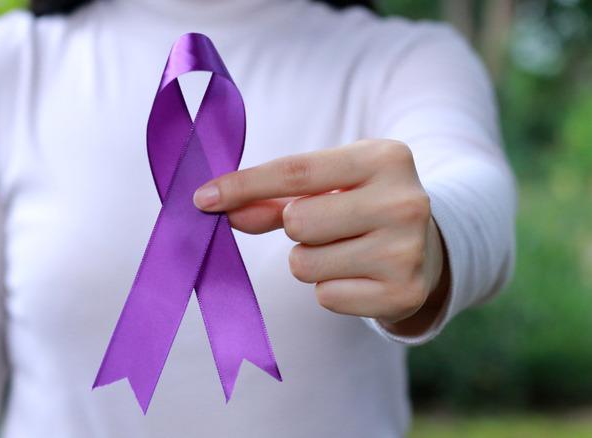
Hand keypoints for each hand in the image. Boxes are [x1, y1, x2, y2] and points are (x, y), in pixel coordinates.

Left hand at [193, 139, 449, 333]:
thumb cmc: (363, 205)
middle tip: (327, 225)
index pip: (296, 171)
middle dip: (296, 228)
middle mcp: (404, 201)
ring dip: (311, 261)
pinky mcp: (403, 293)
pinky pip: (325, 296)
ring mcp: (407, 250)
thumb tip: (216, 206)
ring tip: (345, 249)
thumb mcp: (330, 185)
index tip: (202, 198)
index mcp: (385, 158)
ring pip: (305, 263)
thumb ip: (272, 196)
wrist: (430, 246)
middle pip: (297, 221)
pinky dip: (331, 288)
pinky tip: (359, 275)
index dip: (244, 185)